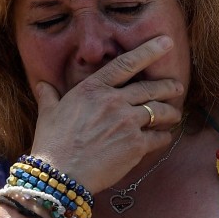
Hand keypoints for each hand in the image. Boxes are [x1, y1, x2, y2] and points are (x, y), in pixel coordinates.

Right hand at [28, 35, 184, 192]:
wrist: (60, 175)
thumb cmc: (51, 143)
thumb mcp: (47, 113)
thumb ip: (49, 96)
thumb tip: (42, 85)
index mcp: (92, 89)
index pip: (126, 64)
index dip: (149, 51)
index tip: (166, 42)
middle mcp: (113, 101)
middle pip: (150, 88)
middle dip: (168, 85)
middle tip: (177, 86)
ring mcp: (127, 122)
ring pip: (160, 111)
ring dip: (171, 112)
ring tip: (174, 114)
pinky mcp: (136, 145)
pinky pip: (159, 137)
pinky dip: (164, 136)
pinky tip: (164, 138)